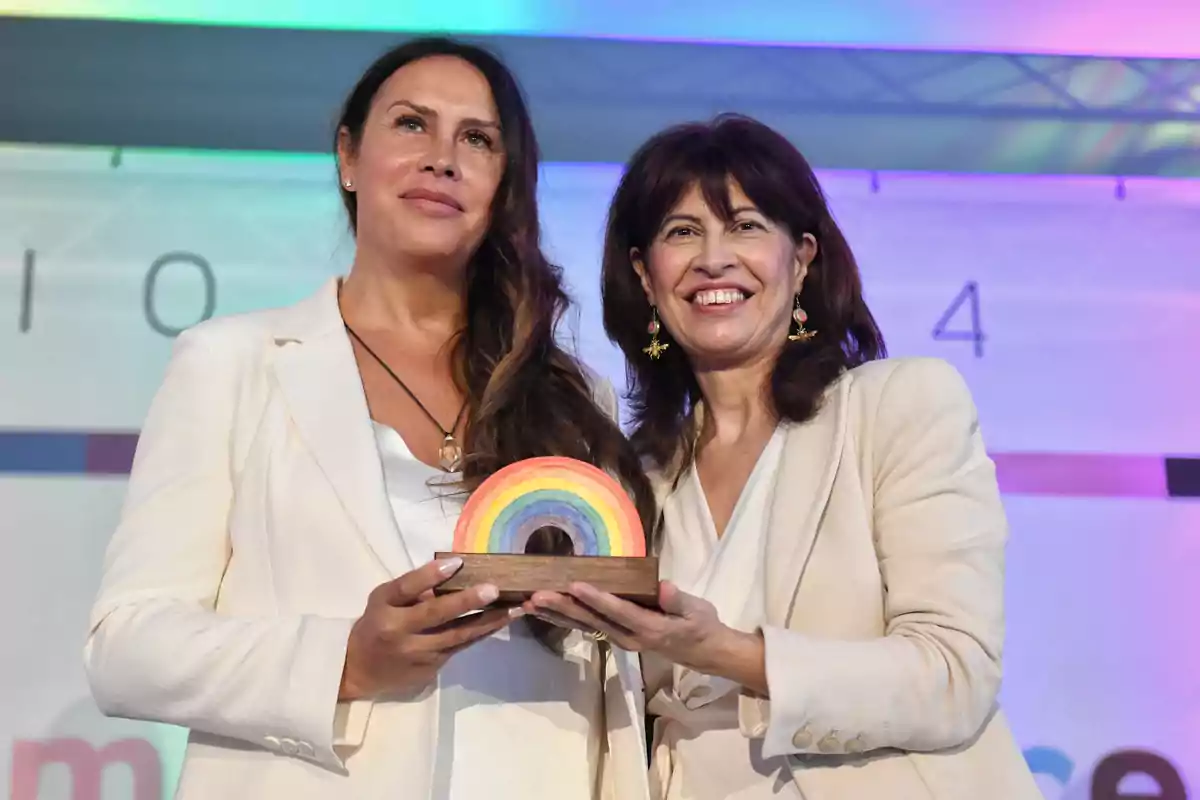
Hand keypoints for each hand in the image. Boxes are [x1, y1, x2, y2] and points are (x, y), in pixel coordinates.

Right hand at [339, 557, 520, 699]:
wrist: (359, 671)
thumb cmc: (375, 625)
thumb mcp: (383, 600)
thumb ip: (412, 588)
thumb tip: (452, 571)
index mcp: (385, 609)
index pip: (407, 588)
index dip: (430, 575)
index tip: (457, 562)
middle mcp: (401, 632)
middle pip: (436, 615)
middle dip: (467, 601)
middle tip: (495, 589)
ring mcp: (419, 653)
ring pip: (458, 635)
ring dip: (489, 621)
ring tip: (515, 608)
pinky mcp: (432, 668)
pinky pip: (461, 647)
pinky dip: (482, 633)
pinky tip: (502, 621)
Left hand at [526, 581, 766, 692]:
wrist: (705, 652)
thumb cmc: (701, 626)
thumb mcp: (698, 611)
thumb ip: (678, 601)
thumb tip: (663, 587)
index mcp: (649, 628)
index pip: (618, 611)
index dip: (596, 599)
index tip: (575, 585)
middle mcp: (629, 637)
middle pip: (592, 621)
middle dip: (563, 607)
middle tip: (537, 595)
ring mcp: (621, 639)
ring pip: (584, 626)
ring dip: (557, 615)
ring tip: (530, 604)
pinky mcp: (616, 636)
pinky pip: (587, 627)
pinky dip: (565, 619)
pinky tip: (547, 611)